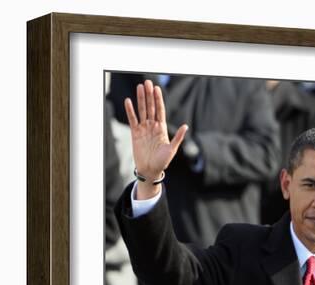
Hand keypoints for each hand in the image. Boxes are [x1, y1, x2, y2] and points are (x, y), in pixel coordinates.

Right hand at [124, 80, 186, 197]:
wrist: (150, 171)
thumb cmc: (162, 162)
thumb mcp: (172, 149)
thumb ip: (177, 137)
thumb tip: (185, 126)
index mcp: (162, 128)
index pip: (160, 110)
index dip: (158, 99)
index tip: (157, 89)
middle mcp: (152, 126)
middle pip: (151, 107)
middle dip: (149, 95)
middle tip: (147, 83)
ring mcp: (144, 129)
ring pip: (142, 111)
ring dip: (141, 99)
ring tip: (140, 87)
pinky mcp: (135, 134)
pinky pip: (132, 120)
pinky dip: (130, 111)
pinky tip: (129, 102)